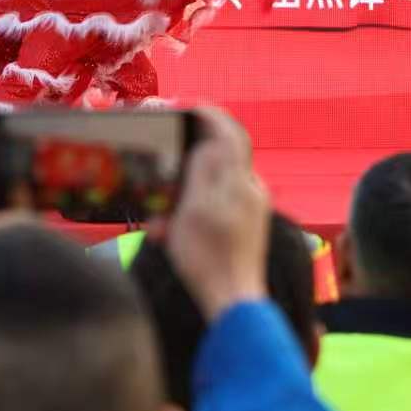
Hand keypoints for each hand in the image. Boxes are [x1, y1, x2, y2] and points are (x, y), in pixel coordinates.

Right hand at [165, 107, 269, 319]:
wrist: (233, 303)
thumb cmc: (211, 257)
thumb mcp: (197, 208)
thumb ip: (204, 170)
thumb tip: (209, 143)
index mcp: (241, 182)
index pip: (230, 134)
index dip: (210, 115)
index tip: (188, 106)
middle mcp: (251, 192)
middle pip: (222, 158)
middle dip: (191, 155)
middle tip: (168, 153)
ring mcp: (250, 213)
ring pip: (213, 187)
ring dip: (184, 191)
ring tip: (159, 213)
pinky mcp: (244, 232)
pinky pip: (214, 210)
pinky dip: (190, 213)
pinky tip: (167, 233)